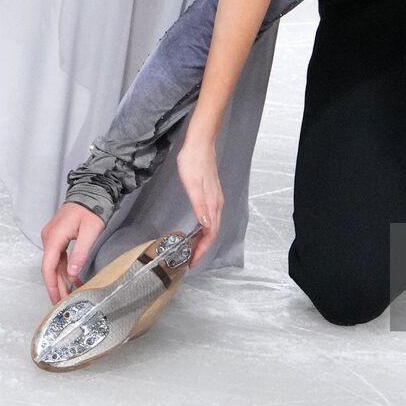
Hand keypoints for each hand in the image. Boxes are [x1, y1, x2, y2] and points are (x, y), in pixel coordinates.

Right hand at [39, 201, 105, 304]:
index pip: (48, 268)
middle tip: (64, 303)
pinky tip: (74, 280)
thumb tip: (73, 274)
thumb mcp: (90, 232)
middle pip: (50, 268)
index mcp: (54, 238)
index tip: (56, 300)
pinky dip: (66, 269)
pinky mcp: (59, 237)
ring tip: (71, 295)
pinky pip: (60, 257)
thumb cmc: (91, 209)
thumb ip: (80, 253)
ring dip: (63, 279)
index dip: (52, 286)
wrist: (91, 191)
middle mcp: (49, 238)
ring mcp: (53, 237)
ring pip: (55, 264)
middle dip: (57, 286)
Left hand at [175, 136, 221, 266]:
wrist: (200, 143)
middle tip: (189, 258)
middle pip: (213, 232)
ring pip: (212, 225)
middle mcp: (216, 203)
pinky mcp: (211, 194)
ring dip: (203, 239)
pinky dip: (204, 228)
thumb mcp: (192, 185)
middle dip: (202, 248)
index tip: (192, 261)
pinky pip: (210, 217)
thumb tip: (206, 226)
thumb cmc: (193, 162)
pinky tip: (196, 228)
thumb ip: (200, 206)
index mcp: (212, 203)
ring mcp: (215, 198)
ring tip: (191, 247)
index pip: (211, 233)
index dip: (202, 249)